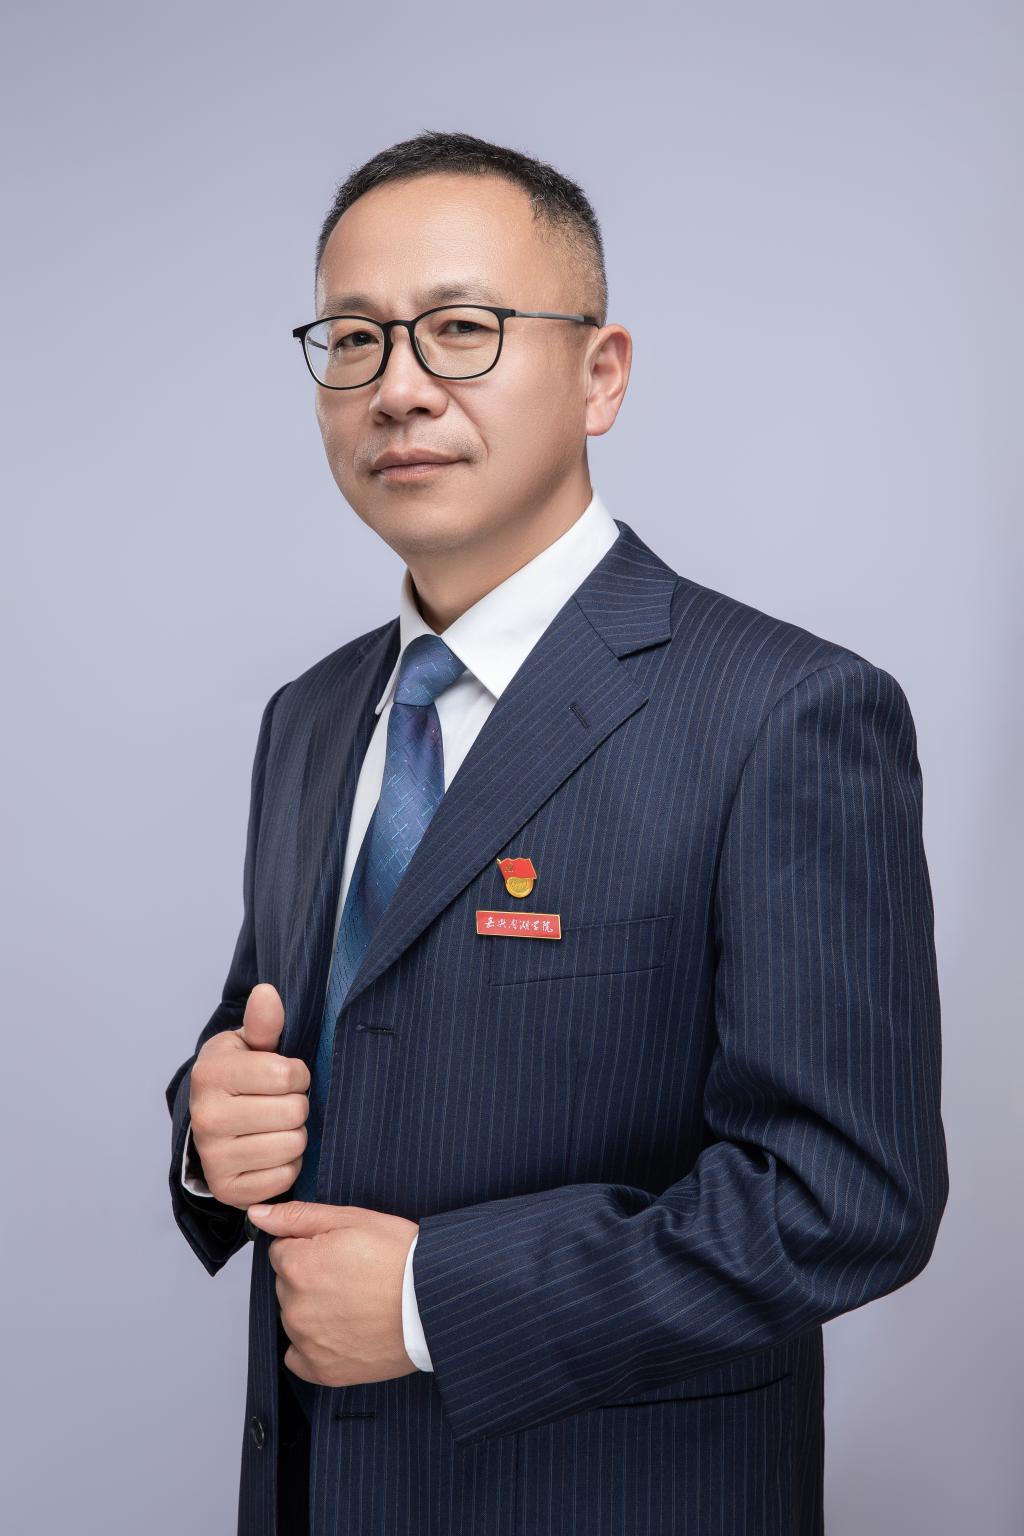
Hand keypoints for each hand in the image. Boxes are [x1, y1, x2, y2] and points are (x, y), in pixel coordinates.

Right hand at [188, 983, 310, 1209]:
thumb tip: (267, 992)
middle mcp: (206, 1117)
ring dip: (295, 1135)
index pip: (288, 1075)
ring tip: (275, 1126)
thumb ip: (264, 1022)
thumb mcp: (249, 1044)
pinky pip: (285, 1177)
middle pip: (294, 1112)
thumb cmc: (241, 1076)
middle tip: (279, 1103)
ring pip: (292, 1145)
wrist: (213, 1121)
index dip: (298, 1073)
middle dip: (297, 1105)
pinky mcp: (228, 1190)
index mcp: (211, 1074)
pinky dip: (287, 1165)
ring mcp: (214, 1158)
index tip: (284, 1075)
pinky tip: (270, 1152)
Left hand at [245, 1201, 420, 1385]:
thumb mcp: (352, 1219)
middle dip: (311, 1277)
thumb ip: (297, 1216)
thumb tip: (258, 1214)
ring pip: (295, 1317)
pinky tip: (343, 1331)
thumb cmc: (400, 1258)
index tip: (340, 1252)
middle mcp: (294, 1306)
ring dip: (314, 1309)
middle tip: (353, 1275)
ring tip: (356, 1302)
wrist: (435, 1302)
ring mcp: (307, 1342)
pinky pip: (299, 1356)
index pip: (282, 1251)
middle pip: (287, 1284)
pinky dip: (314, 1346)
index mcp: (297, 1265)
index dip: (311, 1247)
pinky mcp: (322, 1370)